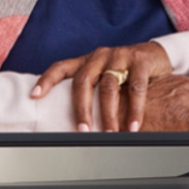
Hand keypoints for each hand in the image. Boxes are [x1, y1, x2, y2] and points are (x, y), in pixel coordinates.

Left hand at [32, 42, 172, 131]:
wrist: (154, 54)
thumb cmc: (123, 71)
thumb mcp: (103, 75)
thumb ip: (89, 90)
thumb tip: (67, 120)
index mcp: (87, 60)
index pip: (61, 67)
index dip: (46, 80)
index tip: (34, 95)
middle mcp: (100, 56)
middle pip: (84, 81)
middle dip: (81, 108)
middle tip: (83, 131)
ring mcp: (120, 56)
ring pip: (109, 87)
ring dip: (109, 114)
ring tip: (110, 134)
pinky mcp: (141, 61)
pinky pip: (136, 87)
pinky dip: (135, 109)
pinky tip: (133, 126)